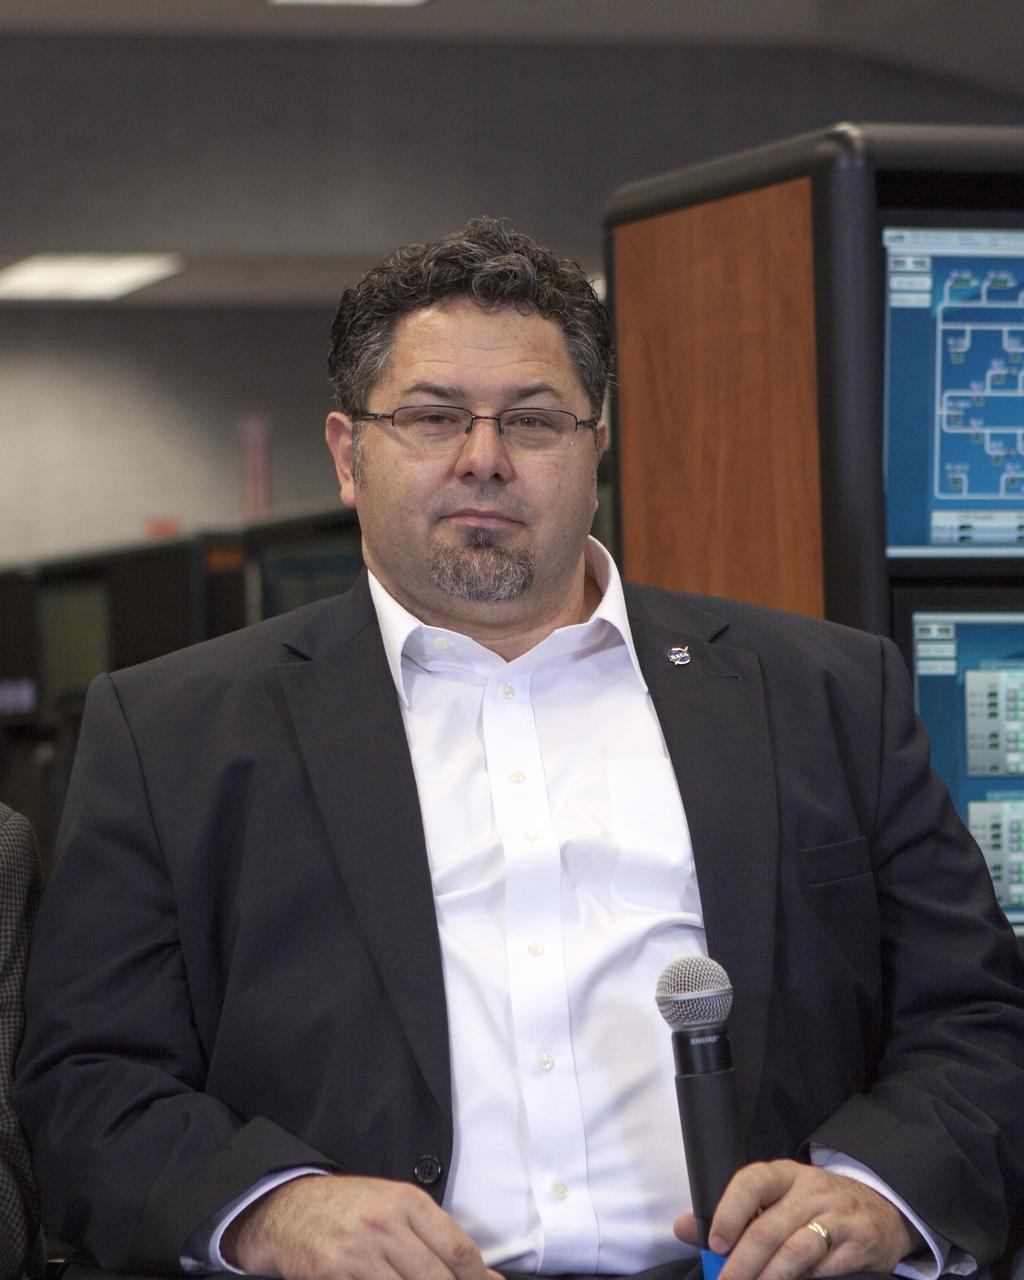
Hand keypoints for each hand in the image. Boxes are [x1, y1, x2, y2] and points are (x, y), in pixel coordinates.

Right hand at [222, 1173, 502, 1279]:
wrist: (287, 1208)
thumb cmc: (347, 1208)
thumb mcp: (392, 1204)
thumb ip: (431, 1233)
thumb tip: (477, 1271)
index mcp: (406, 1202)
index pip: (458, 1249)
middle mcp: (385, 1225)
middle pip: (437, 1278)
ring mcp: (358, 1253)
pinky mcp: (334, 1276)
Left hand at [673, 1159, 922, 1279]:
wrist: (882, 1210)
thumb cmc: (815, 1207)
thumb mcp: (777, 1199)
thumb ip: (731, 1214)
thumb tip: (682, 1228)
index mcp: (784, 1175)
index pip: (751, 1182)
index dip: (730, 1211)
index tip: (715, 1241)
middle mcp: (811, 1191)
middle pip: (769, 1227)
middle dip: (742, 1262)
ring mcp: (837, 1217)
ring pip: (796, 1250)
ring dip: (769, 1277)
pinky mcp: (859, 1244)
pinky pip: (825, 1267)